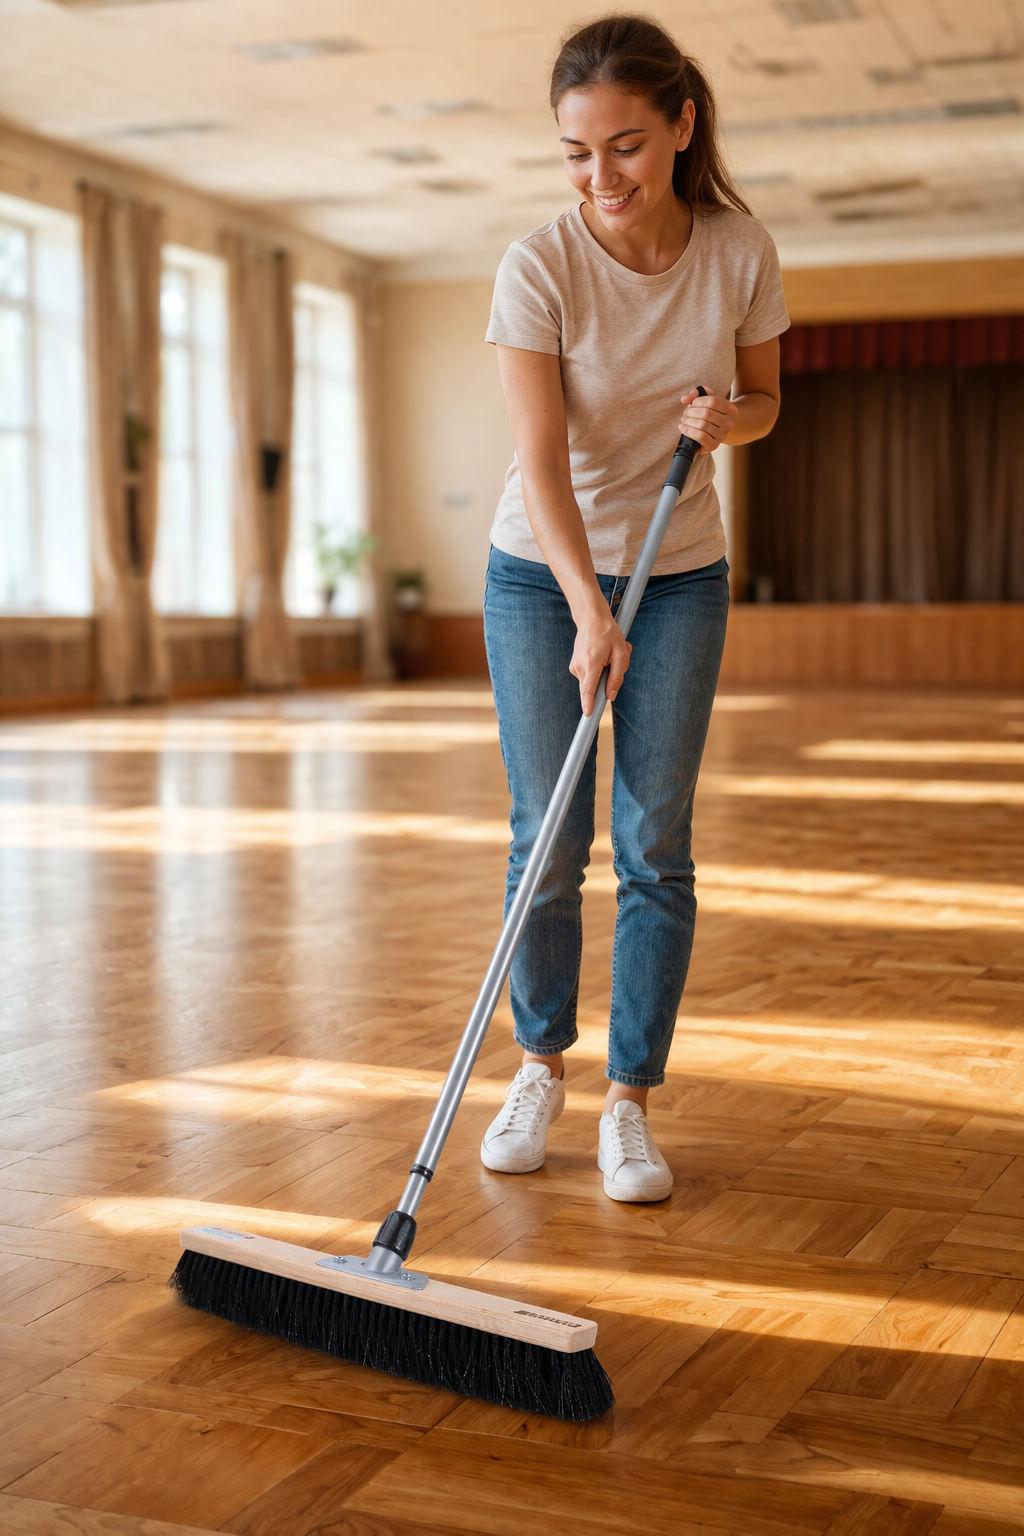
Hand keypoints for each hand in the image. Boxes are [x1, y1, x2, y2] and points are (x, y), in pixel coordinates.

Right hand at [569, 599, 631, 714]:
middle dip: (606, 681)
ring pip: (592, 681)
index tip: (588, 714)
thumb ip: (617, 677)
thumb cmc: (608, 633)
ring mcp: (574, 666)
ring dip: (603, 673)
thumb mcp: (621, 653)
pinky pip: (588, 676)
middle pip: (593, 687)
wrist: (591, 618)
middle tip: (613, 662)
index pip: (588, 689)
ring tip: (608, 655)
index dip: (589, 704)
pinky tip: (600, 656)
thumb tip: (611, 695)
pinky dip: (597, 670)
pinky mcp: (574, 666)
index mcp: (591, 663)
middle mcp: (579, 667)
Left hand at [678, 388, 737, 454]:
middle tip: (685, 413)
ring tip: (683, 420)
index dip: (698, 401)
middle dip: (691, 412)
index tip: (692, 404)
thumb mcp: (709, 399)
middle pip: (706, 413)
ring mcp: (723, 435)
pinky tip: (682, 428)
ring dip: (688, 421)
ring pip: (702, 425)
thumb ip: (698, 393)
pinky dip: (688, 431)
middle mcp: (729, 423)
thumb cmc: (712, 413)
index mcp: (731, 409)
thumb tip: (684, 399)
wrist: (718, 432)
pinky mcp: (714, 445)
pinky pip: (700, 436)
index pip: (713, 401)